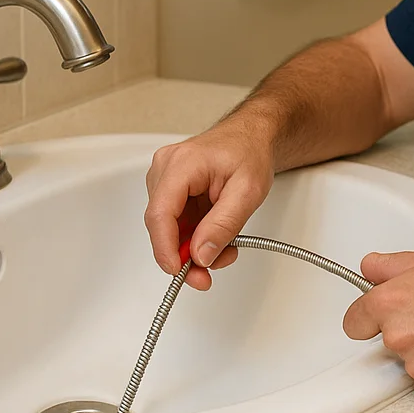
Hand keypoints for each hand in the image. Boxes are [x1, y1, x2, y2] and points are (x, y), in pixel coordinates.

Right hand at [143, 122, 274, 288]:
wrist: (253, 136)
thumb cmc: (250, 152)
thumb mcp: (248, 191)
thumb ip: (224, 225)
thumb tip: (200, 255)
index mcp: (182, 164)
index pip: (160, 213)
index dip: (165, 248)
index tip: (178, 271)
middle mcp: (166, 168)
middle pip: (162, 223)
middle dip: (184, 254)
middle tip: (206, 275)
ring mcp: (166, 178)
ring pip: (169, 226)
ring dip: (193, 246)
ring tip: (223, 250)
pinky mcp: (172, 188)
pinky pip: (177, 222)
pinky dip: (195, 236)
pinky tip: (215, 238)